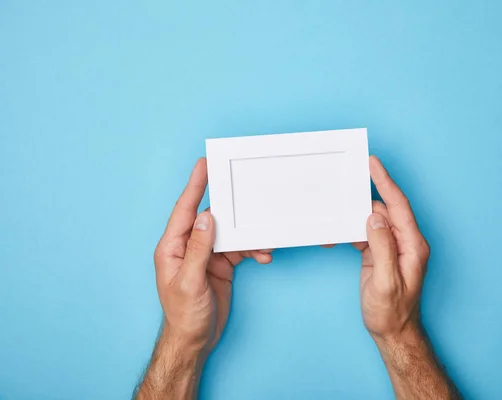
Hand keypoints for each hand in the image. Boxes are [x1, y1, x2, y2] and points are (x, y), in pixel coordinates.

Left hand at [137, 158, 271, 398]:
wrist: (195, 341)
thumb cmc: (184, 315)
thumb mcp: (190, 282)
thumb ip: (198, 249)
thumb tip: (207, 217)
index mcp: (173, 246)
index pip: (185, 209)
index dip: (195, 185)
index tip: (205, 164)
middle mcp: (189, 246)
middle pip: (212, 217)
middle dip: (231, 207)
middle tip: (245, 189)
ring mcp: (206, 254)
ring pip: (230, 233)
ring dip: (248, 236)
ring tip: (264, 242)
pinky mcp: (221, 264)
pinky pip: (240, 249)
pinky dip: (253, 250)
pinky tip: (263, 255)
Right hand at [356, 156, 458, 398]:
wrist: (392, 332)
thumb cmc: (392, 312)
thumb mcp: (386, 282)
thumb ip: (382, 247)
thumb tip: (374, 217)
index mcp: (413, 245)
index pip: (399, 206)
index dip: (385, 182)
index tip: (373, 163)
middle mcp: (404, 242)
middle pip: (384, 209)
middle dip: (363, 197)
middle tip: (345, 181)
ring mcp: (392, 247)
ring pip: (372, 221)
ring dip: (353, 217)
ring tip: (335, 213)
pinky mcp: (380, 253)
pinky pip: (365, 234)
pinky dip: (349, 232)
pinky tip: (335, 235)